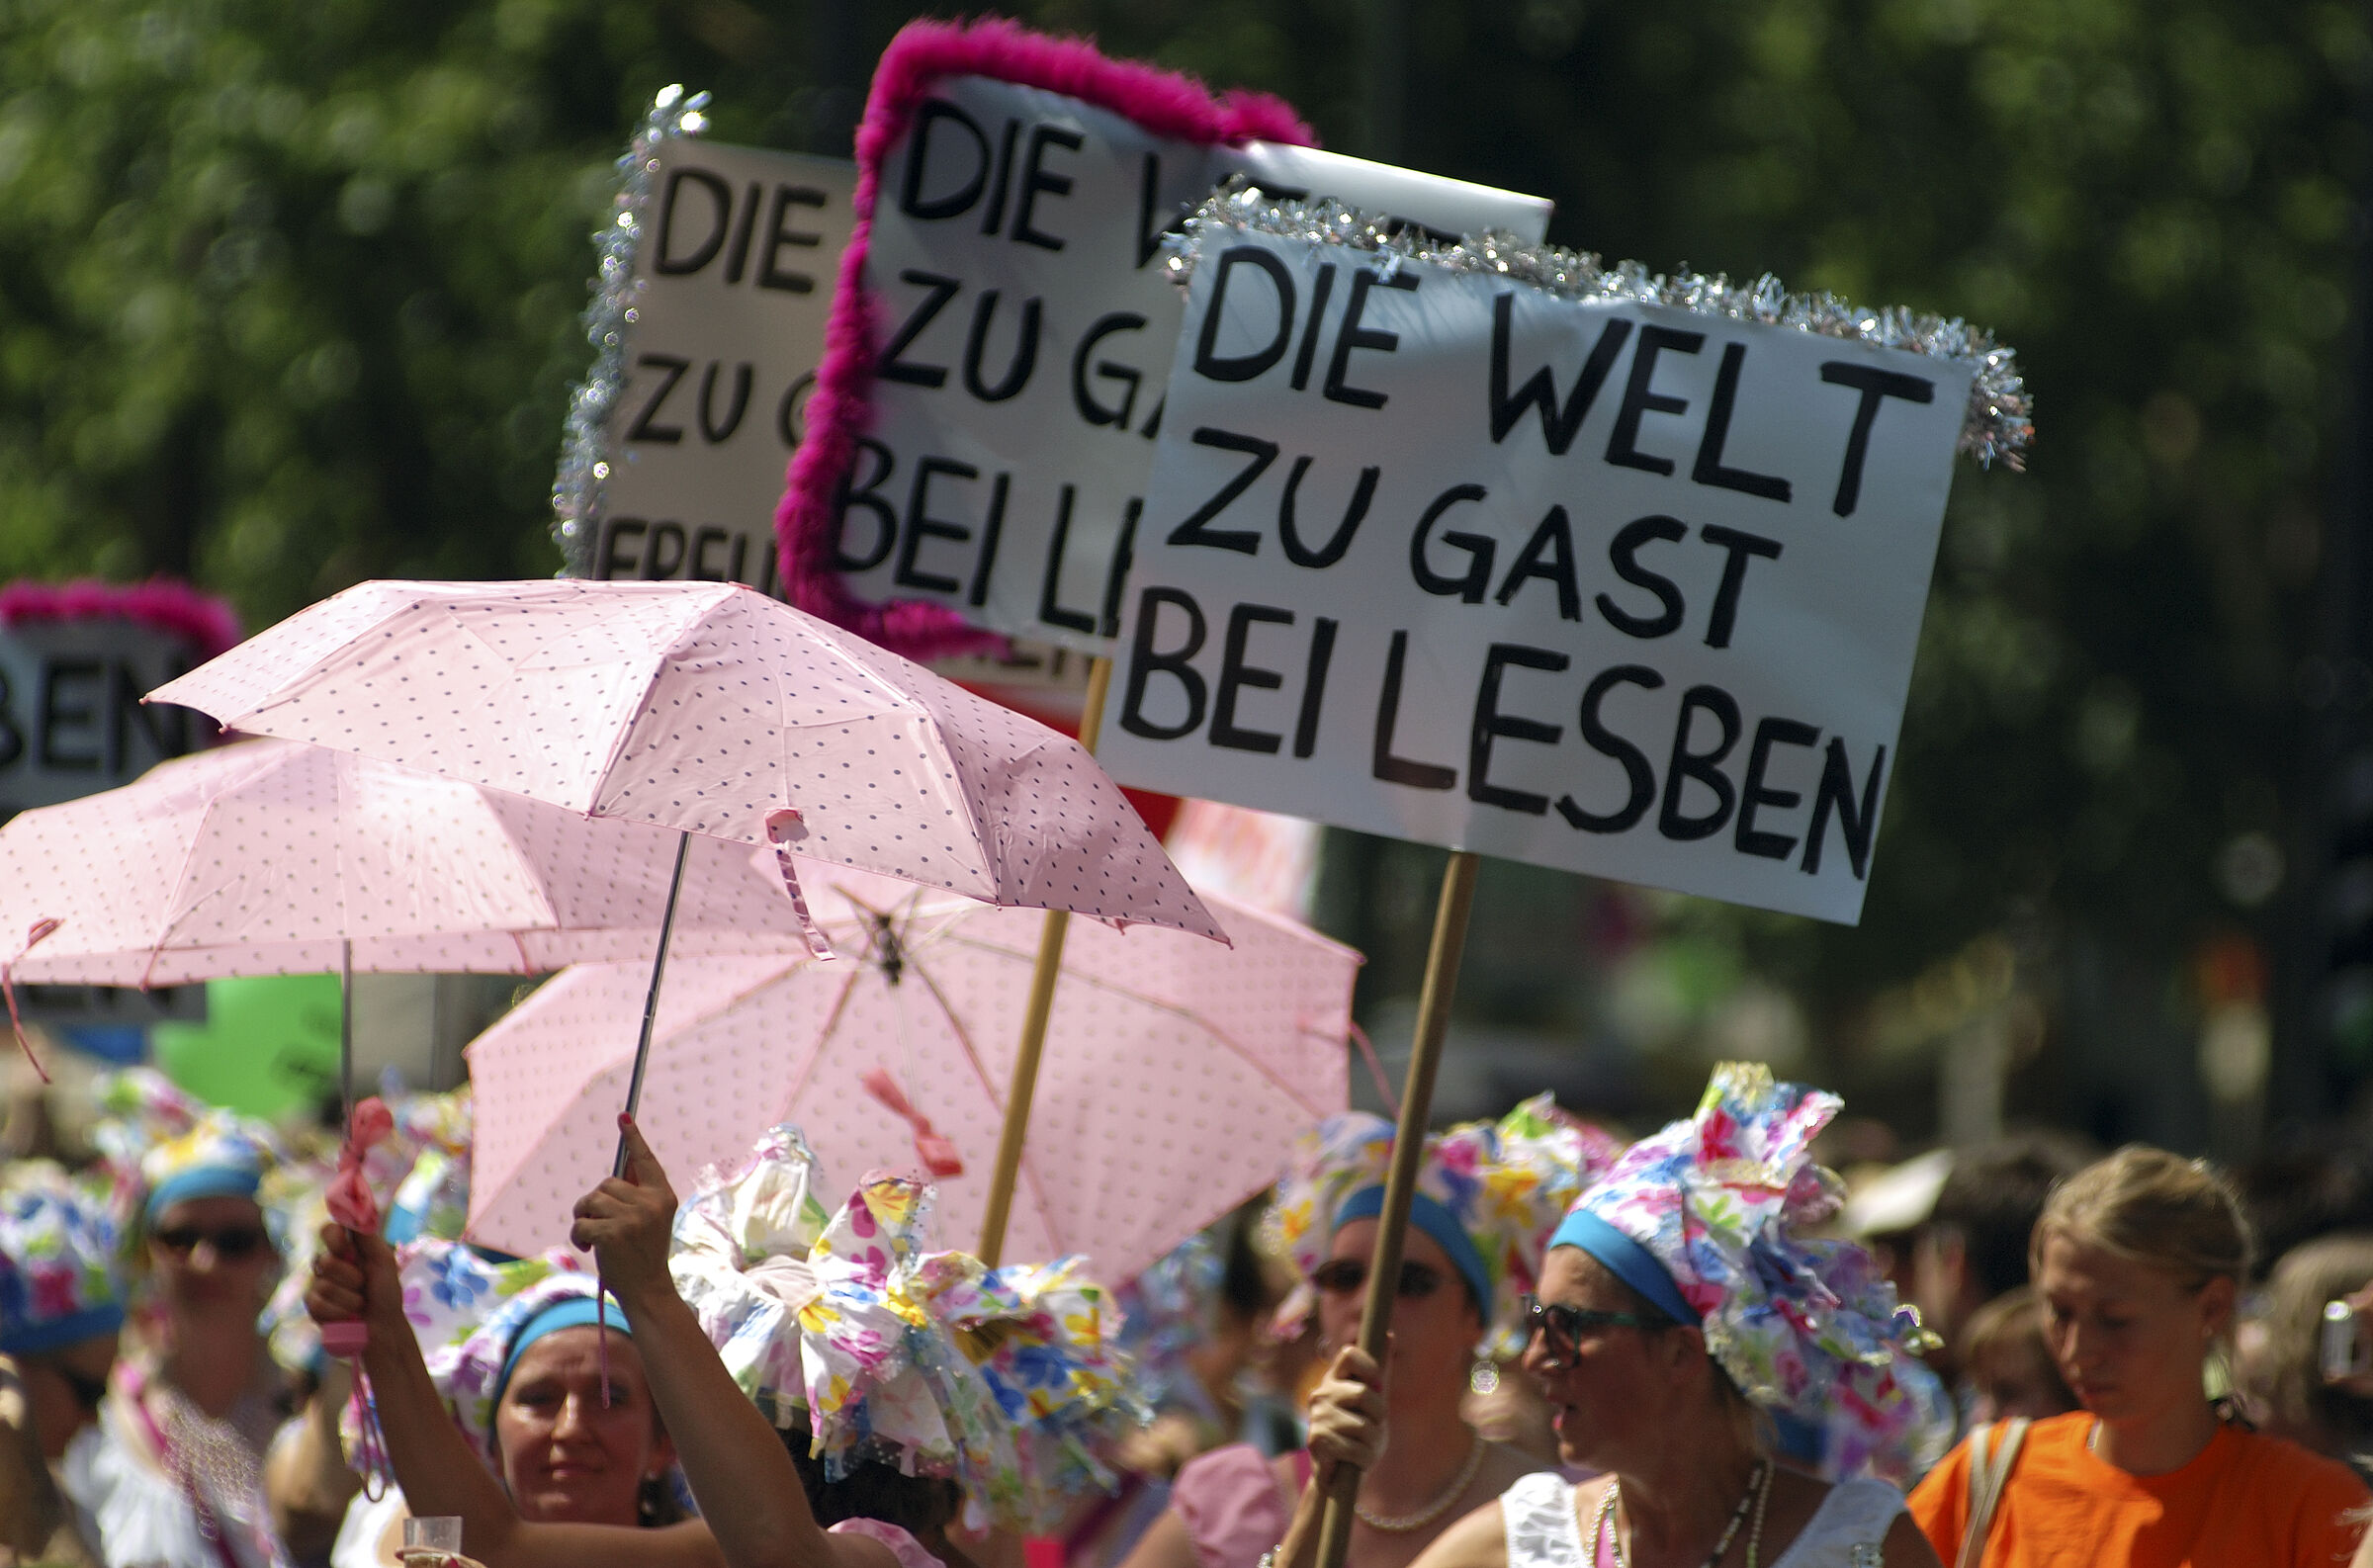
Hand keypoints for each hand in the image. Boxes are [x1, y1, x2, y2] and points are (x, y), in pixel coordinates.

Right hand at [307, 1221, 404, 1333]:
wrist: (383, 1326)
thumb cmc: (386, 1291)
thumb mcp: (383, 1261)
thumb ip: (368, 1237)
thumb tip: (357, 1209)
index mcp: (346, 1249)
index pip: (328, 1231)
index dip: (334, 1238)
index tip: (346, 1248)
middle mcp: (328, 1264)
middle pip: (325, 1259)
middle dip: (351, 1276)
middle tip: (364, 1284)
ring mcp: (318, 1285)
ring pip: (323, 1285)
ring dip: (349, 1297)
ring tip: (361, 1303)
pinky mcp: (313, 1307)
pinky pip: (318, 1304)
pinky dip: (339, 1311)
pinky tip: (349, 1315)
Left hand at [569, 1116, 678, 1303]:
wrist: (648, 1290)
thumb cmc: (643, 1254)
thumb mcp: (648, 1220)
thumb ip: (636, 1195)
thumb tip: (620, 1167)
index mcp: (663, 1196)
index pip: (645, 1160)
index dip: (633, 1137)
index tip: (623, 1116)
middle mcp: (651, 1203)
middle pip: (607, 1183)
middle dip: (595, 1202)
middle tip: (600, 1224)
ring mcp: (634, 1218)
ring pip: (591, 1200)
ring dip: (584, 1217)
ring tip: (593, 1236)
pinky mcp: (613, 1233)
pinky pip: (582, 1222)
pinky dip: (578, 1234)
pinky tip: (588, 1247)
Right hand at [1305, 1342, 1387, 1475]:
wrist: (1342, 1475)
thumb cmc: (1361, 1434)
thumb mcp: (1375, 1401)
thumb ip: (1381, 1371)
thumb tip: (1388, 1335)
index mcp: (1335, 1379)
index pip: (1349, 1353)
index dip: (1369, 1365)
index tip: (1377, 1384)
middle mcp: (1321, 1393)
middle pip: (1363, 1392)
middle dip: (1378, 1415)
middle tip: (1374, 1426)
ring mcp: (1317, 1417)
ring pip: (1363, 1426)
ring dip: (1373, 1443)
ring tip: (1364, 1447)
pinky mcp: (1317, 1441)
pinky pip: (1356, 1448)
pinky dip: (1364, 1458)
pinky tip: (1355, 1460)